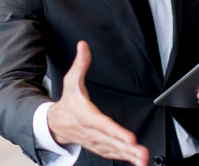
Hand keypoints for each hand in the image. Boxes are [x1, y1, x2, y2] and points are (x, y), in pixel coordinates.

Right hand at [47, 41, 148, 165]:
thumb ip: (81, 63)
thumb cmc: (68, 101)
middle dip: (127, 149)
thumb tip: (83, 46)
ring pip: (113, 150)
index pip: (103, 124)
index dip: (116, 132)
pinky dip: (124, 158)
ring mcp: (95, 141)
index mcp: (86, 115)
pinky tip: (136, 161)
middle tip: (142, 153)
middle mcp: (91, 131)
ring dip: (129, 156)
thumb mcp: (71, 80)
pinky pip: (112, 154)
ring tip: (143, 159)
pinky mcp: (99, 146)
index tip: (129, 138)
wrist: (55, 123)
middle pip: (111, 141)